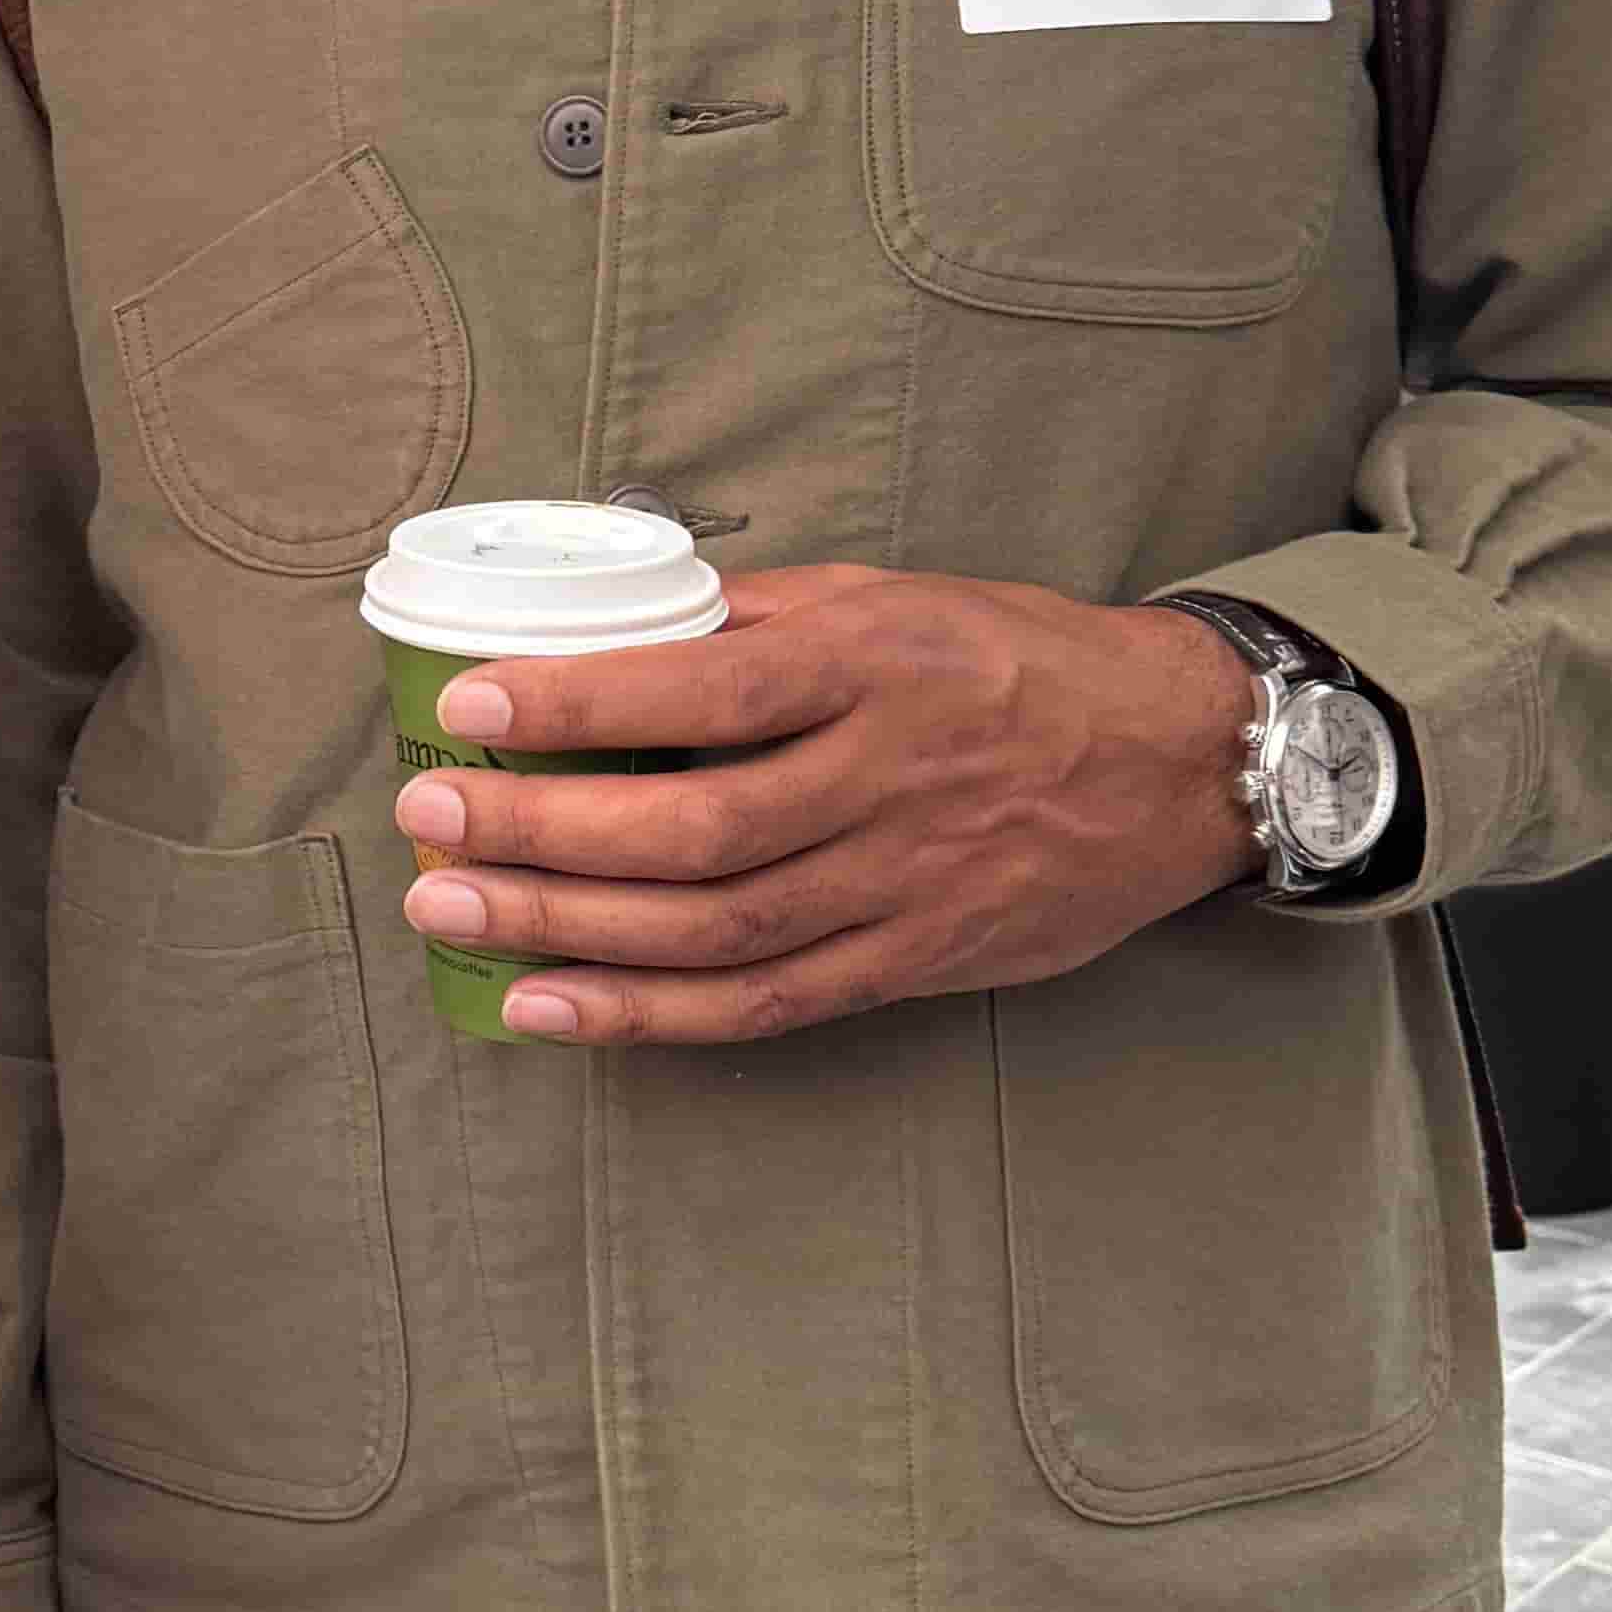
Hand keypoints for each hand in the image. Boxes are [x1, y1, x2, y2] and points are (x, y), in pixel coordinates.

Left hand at [395, 568, 1252, 1045]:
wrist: (1182, 759)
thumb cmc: (1019, 659)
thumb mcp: (896, 597)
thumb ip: (759, 620)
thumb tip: (616, 629)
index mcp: (877, 667)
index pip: (706, 694)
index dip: (579, 704)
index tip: (471, 701)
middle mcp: (888, 782)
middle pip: (693, 832)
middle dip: (543, 834)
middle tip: (429, 822)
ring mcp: (904, 886)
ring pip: (715, 931)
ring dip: (568, 931)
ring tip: (452, 911)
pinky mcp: (914, 961)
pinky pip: (764, 1004)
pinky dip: (648, 1014)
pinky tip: (547, 1004)